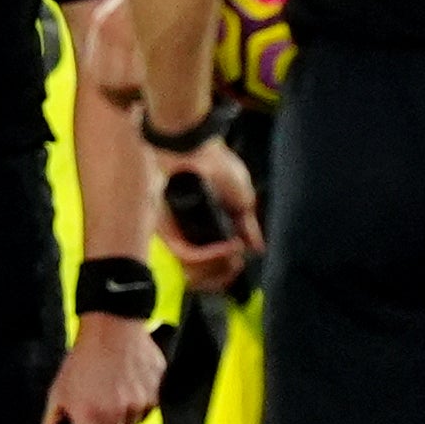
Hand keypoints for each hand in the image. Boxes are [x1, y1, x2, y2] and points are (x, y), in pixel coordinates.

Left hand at [45, 315, 165, 423]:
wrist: (112, 327)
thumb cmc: (83, 358)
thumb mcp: (59, 389)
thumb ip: (53, 419)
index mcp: (87, 415)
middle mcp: (114, 414)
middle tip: (97, 421)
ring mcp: (138, 405)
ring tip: (111, 399)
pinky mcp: (155, 395)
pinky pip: (146, 414)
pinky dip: (137, 407)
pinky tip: (126, 388)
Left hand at [150, 138, 261, 287]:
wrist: (196, 146)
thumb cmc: (218, 167)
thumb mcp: (242, 201)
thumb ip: (247, 227)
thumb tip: (257, 248)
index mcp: (205, 230)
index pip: (212, 268)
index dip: (226, 275)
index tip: (240, 268)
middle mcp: (188, 236)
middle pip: (201, 276)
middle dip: (224, 277)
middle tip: (237, 266)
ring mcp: (176, 234)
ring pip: (193, 270)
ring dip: (220, 267)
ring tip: (234, 255)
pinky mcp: (167, 227)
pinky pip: (187, 253)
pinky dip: (210, 256)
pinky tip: (227, 248)